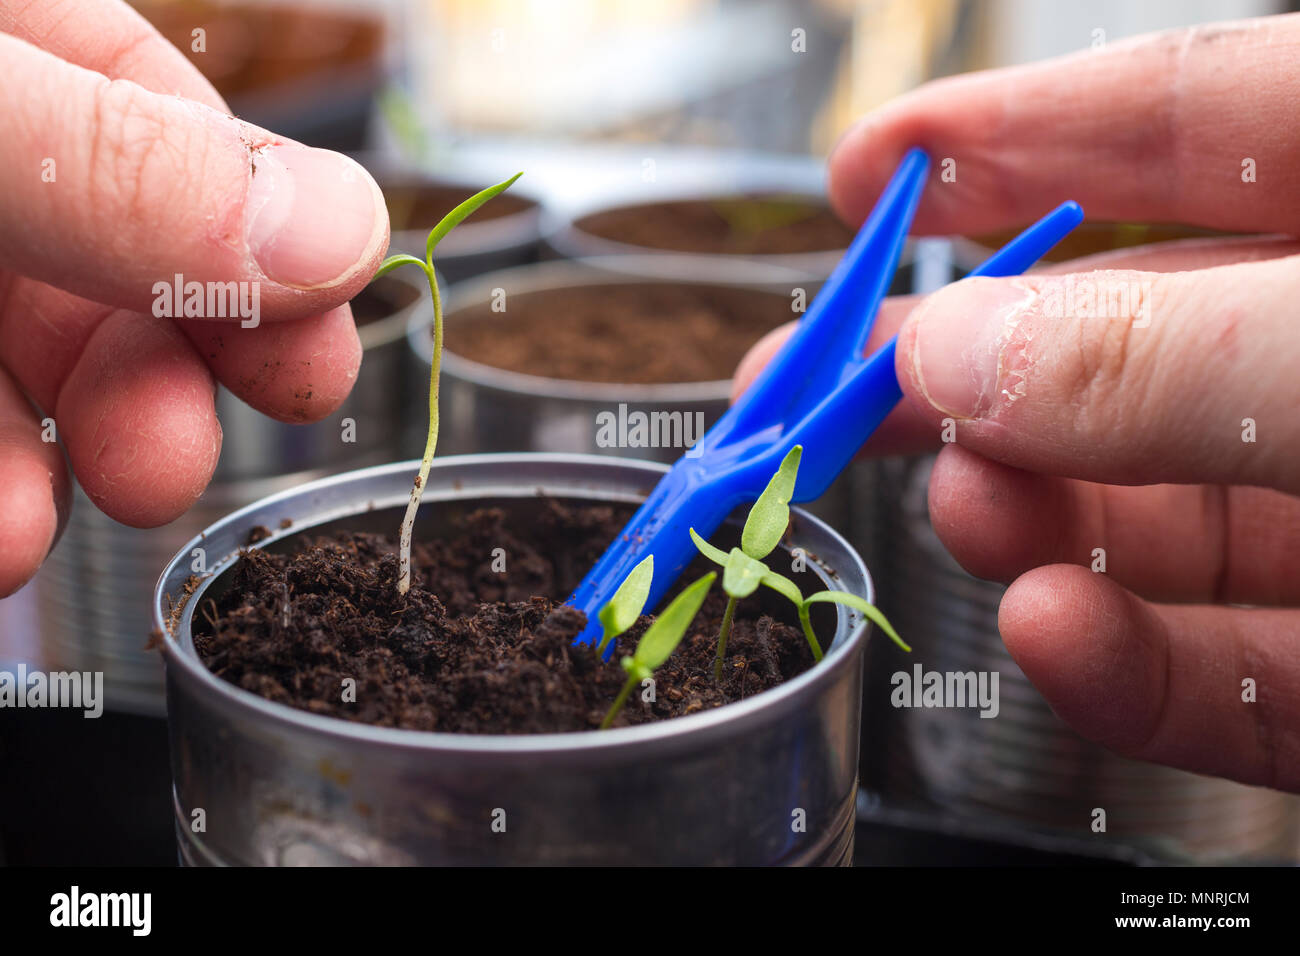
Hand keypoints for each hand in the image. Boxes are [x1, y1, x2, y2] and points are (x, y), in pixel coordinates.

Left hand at [0, 0, 388, 595]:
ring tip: (27, 534)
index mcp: (2, 30)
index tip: (308, 350)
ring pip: (3, 356)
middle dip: (151, 377)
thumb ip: (119, 166)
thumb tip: (344, 236)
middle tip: (176, 465)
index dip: (253, 239)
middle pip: (89, 258)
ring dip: (39, 461)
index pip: (158, 117)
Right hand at [736, 14, 1299, 791]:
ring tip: (971, 513)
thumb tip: (953, 357)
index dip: (1009, 133)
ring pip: (1156, 518)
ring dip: (1037, 522)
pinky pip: (1225, 673)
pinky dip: (1130, 667)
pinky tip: (1056, 634)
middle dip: (962, 368)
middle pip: (1124, 343)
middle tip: (809, 390)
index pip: (1181, 124)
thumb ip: (1165, 362)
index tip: (862, 169)